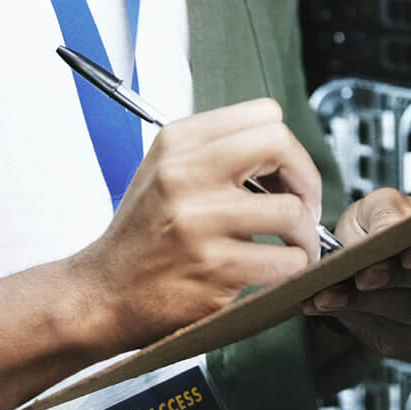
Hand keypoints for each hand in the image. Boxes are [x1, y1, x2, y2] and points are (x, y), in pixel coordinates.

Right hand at [63, 98, 323, 354]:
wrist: (103, 294)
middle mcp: (185, 174)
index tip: (286, 175)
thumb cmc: (142, 236)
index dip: (287, 147)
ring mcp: (198, 222)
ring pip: (291, 211)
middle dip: (307, 180)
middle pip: (281, 146)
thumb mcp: (165, 170)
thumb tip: (283, 153)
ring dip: (305, 236)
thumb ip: (217, 151)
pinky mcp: (213, 268)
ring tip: (293, 247)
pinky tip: (275, 271)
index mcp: (178, 141)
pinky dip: (291, 268)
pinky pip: (284, 261)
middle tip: (303, 207)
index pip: (264, 115)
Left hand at [298, 188, 410, 358]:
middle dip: (396, 280)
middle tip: (358, 275)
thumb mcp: (385, 204)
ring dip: (368, 302)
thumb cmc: (389, 224)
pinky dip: (359, 318)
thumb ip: (390, 214)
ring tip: (329, 290)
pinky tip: (332, 303)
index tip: (407, 255)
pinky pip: (397, 336)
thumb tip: (388, 235)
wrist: (371, 258)